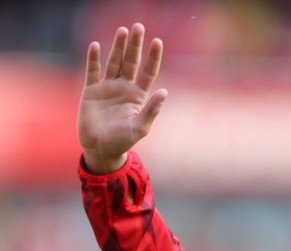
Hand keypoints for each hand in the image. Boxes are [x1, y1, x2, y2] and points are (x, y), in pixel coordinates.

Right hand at [77, 23, 167, 173]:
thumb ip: (152, 110)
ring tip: (123, 30)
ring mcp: (108, 88)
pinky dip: (94, 58)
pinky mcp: (91, 91)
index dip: (153, 57)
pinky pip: (93, 71)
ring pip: (114, 62)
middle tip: (139, 27)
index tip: (158, 41)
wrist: (101, 149)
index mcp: (138, 97)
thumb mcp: (140, 127)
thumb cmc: (123, 142)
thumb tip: (165, 92)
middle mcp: (124, 89)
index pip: (148, 72)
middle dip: (135, 45)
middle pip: (131, 62)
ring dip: (118, 47)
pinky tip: (96, 46)